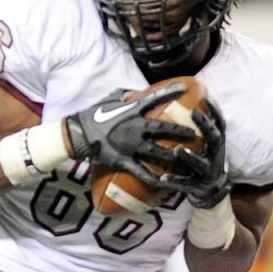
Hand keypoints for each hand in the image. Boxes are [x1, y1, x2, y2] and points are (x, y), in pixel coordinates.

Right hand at [63, 84, 195, 187]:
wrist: (77, 134)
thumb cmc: (92, 114)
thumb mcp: (109, 98)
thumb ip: (125, 95)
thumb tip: (135, 91)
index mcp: (131, 110)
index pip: (154, 97)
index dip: (170, 91)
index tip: (184, 88)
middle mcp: (135, 127)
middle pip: (164, 129)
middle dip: (181, 131)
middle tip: (195, 134)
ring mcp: (130, 145)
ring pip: (158, 152)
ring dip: (174, 156)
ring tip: (187, 159)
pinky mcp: (124, 160)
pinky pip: (142, 172)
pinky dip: (154, 179)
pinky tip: (166, 183)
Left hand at [159, 98, 229, 208]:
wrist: (211, 193)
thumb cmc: (202, 161)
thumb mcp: (205, 145)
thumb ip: (198, 128)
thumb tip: (181, 101)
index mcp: (216, 145)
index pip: (220, 124)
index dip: (215, 110)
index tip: (206, 95)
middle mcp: (215, 157)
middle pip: (214, 138)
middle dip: (205, 125)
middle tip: (193, 112)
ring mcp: (207, 173)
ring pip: (199, 164)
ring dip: (189, 156)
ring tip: (178, 149)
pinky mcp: (198, 188)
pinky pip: (185, 184)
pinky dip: (174, 181)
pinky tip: (162, 178)